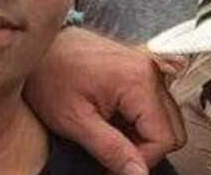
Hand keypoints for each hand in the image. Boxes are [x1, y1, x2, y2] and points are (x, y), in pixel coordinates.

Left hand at [24, 27, 185, 174]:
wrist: (39, 47)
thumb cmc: (49, 74)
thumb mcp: (75, 120)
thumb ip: (112, 149)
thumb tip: (139, 174)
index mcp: (137, 80)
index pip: (164, 137)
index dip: (142, 160)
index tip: (116, 165)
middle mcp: (147, 68)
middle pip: (171, 127)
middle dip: (145, 147)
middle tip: (113, 152)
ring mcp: (143, 65)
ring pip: (163, 116)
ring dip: (141, 132)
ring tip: (108, 131)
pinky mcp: (136, 66)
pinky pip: (151, 101)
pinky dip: (137, 117)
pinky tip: (112, 117)